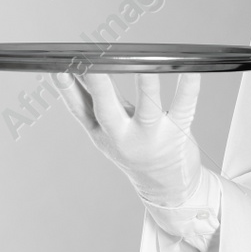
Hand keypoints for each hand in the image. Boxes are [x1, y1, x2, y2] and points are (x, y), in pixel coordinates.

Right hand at [53, 71, 204, 206]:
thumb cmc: (135, 149)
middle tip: (92, 64)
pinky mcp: (178, 132)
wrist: (166, 186)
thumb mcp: (107, 131)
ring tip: (144, 64)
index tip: (59, 69)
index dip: (67, 90)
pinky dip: (188, 88)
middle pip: (107, 110)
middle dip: (99, 87)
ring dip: (146, 85)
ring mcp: (152, 135)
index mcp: (103, 134)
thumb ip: (93, 101)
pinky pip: (184, 107)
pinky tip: (191, 71)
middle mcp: (124, 137)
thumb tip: (75, 71)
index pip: (79, 110)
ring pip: (147, 108)